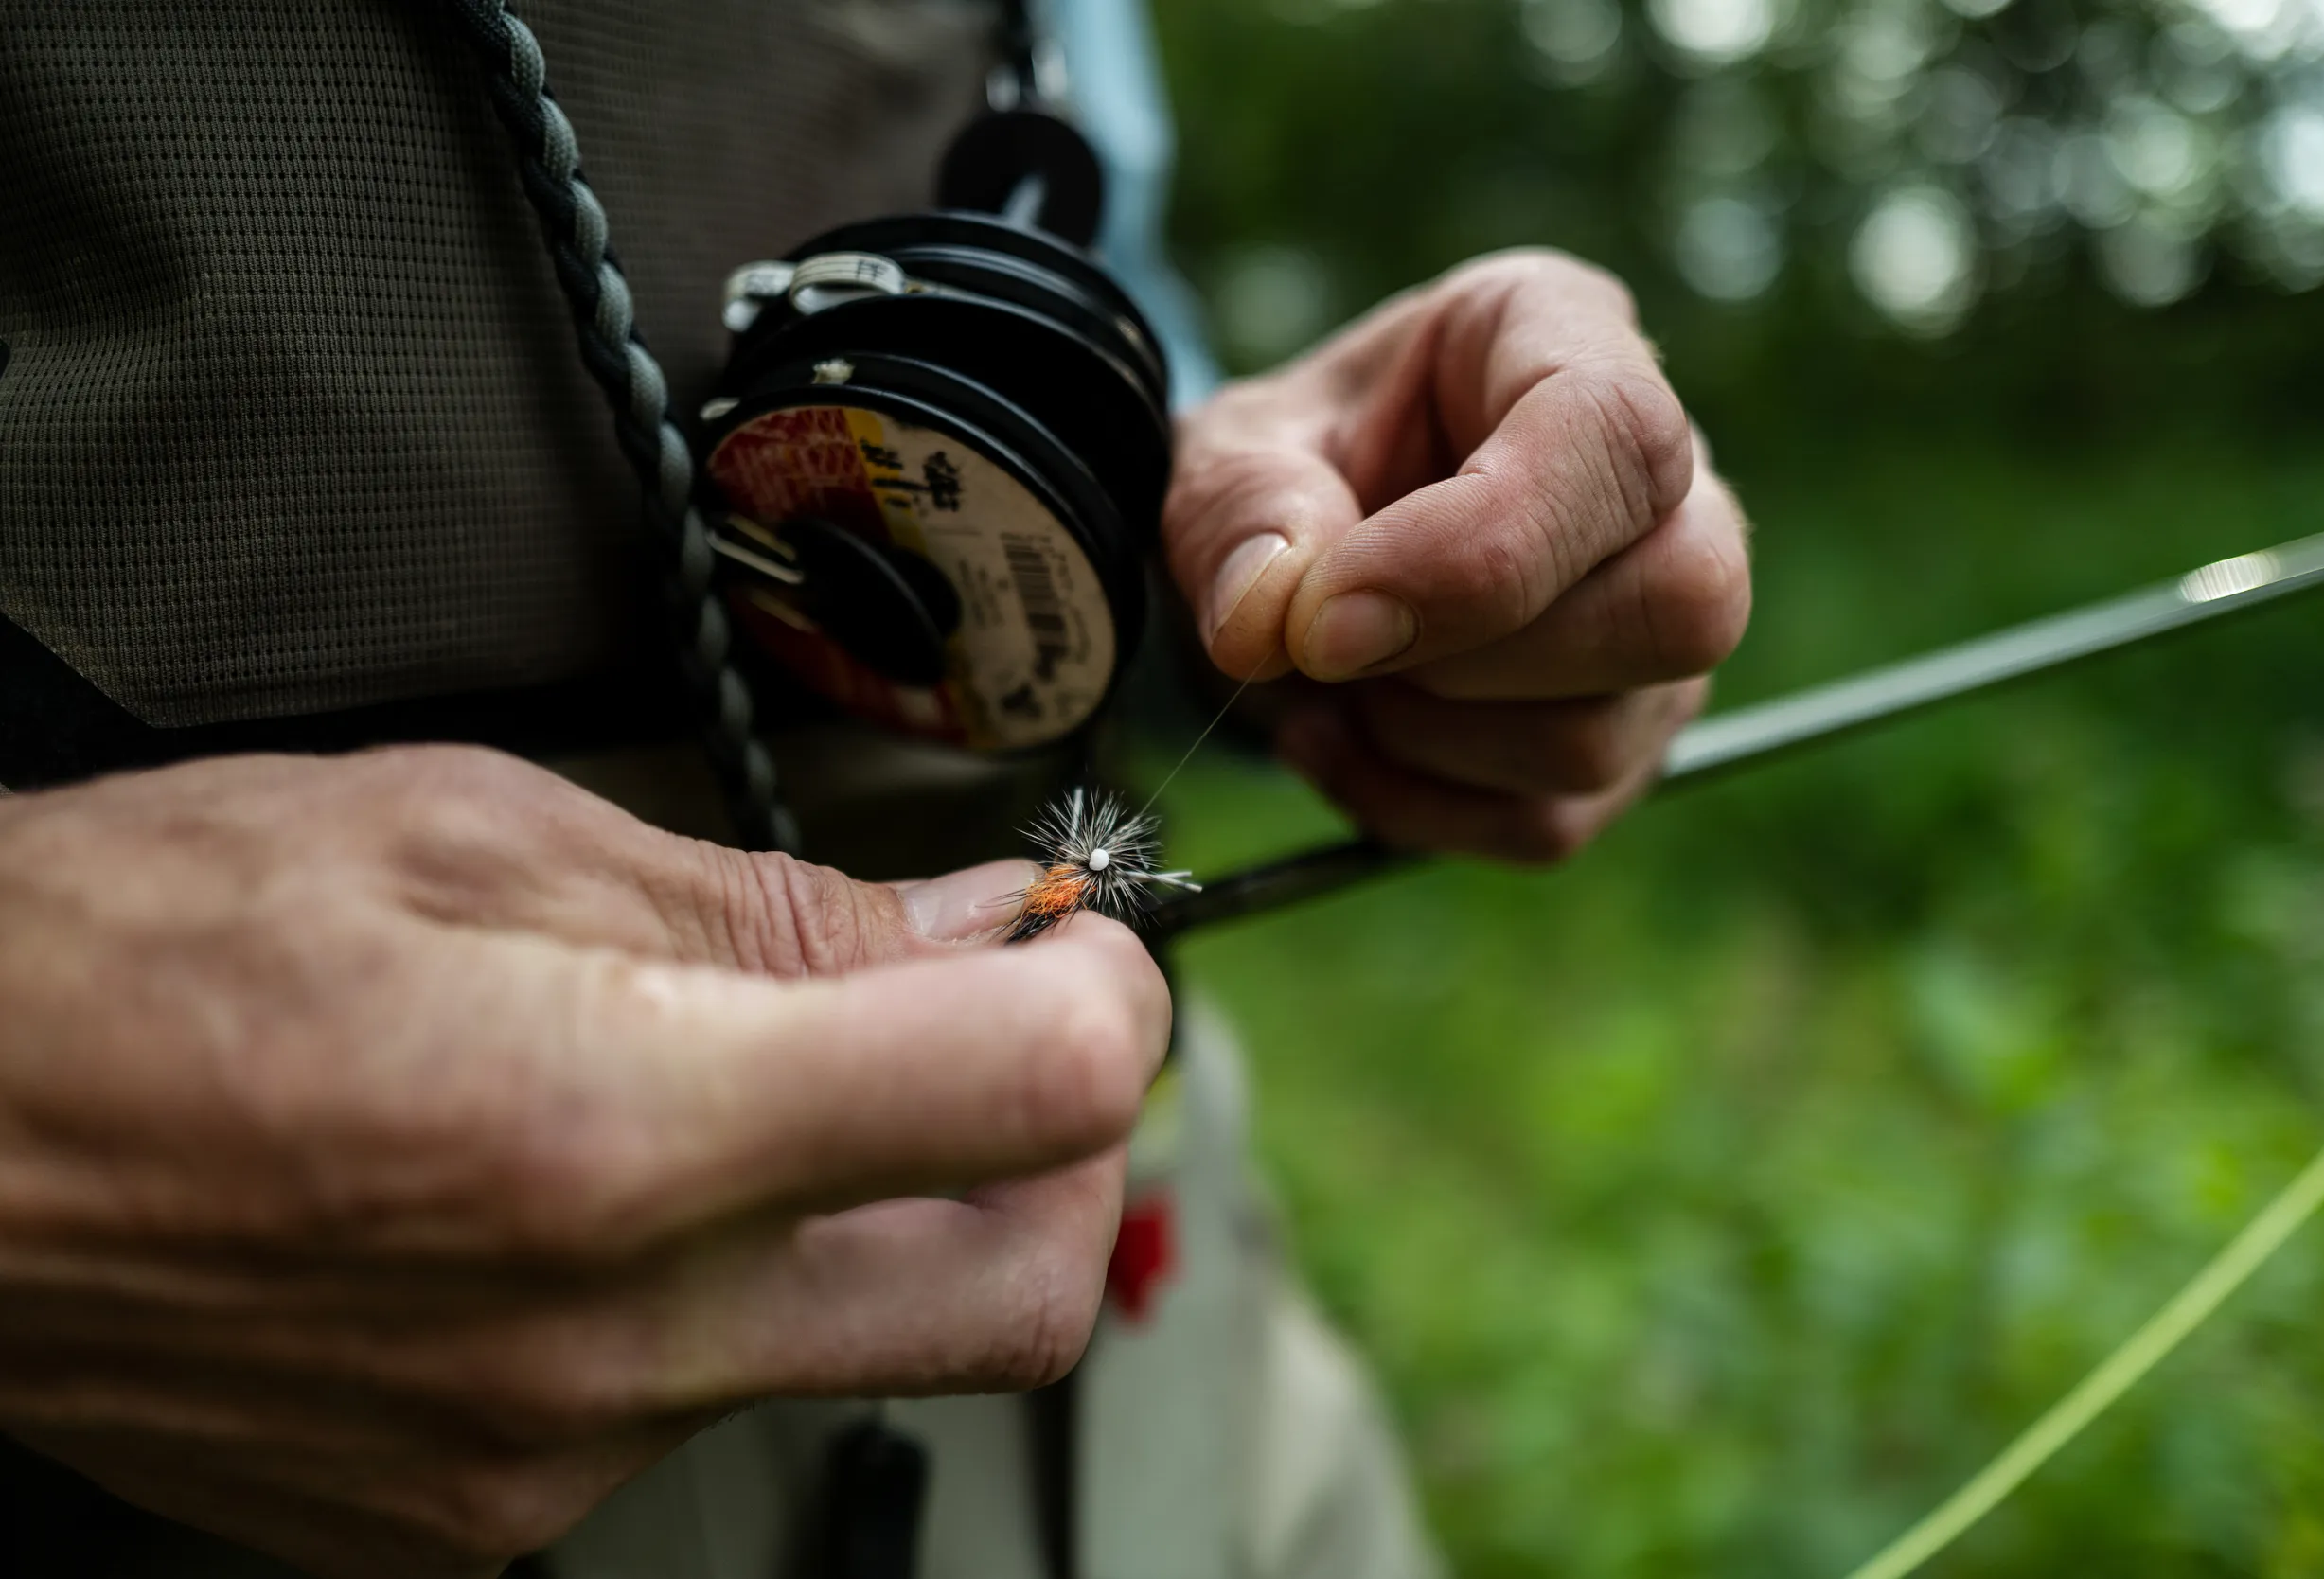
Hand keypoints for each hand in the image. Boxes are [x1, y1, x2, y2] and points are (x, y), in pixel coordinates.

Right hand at [0, 749, 1168, 1577]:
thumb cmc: (140, 952)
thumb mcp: (478, 835)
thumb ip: (772, 904)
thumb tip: (969, 925)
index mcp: (618, 1126)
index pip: (1036, 1094)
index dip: (1107, 996)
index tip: (1075, 945)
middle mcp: (606, 1338)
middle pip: (1019, 1291)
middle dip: (1062, 1154)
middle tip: (997, 1033)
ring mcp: (546, 1456)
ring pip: (860, 1346)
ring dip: (873, 1210)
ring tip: (747, 1079)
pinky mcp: (479, 1518)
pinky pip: (700, 1402)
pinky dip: (720, 1289)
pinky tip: (612, 1189)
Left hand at [1166, 249, 1751, 861]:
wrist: (1292, 563)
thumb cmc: (1288, 472)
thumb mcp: (1230, 455)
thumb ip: (1242, 513)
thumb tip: (1272, 623)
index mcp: (1565, 337)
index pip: (1615, 440)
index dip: (1481, 552)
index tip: (1328, 621)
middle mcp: (1667, 481)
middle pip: (1677, 604)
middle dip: (1469, 662)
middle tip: (1330, 644)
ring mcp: (1665, 624)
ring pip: (1599, 738)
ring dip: (1418, 737)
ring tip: (1325, 680)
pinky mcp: (1631, 741)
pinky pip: (1548, 821)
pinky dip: (1413, 802)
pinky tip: (1340, 739)